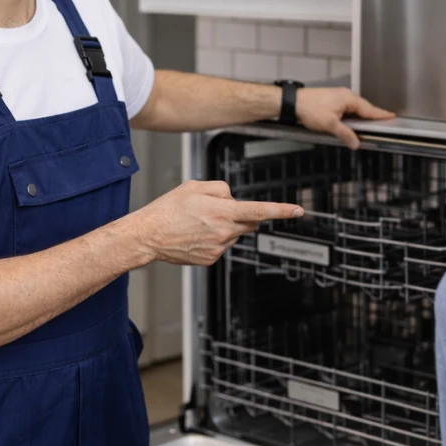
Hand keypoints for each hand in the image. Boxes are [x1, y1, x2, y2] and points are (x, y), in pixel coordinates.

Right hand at [126, 180, 302, 266]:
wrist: (148, 235)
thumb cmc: (168, 209)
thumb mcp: (194, 186)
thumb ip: (221, 188)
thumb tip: (232, 199)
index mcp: (223, 212)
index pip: (260, 211)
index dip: (281, 210)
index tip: (297, 210)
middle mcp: (224, 231)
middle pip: (248, 222)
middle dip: (241, 215)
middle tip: (216, 210)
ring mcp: (218, 248)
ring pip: (234, 234)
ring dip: (225, 227)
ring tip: (198, 223)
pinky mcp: (210, 259)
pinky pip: (221, 246)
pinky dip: (214, 239)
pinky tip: (195, 235)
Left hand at [295, 87, 393, 149]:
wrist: (293, 102)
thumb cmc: (309, 108)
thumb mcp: (329, 125)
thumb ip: (345, 134)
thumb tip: (356, 142)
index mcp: (348, 99)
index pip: (369, 109)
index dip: (380, 114)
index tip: (391, 115)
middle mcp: (345, 95)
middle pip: (364, 107)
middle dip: (373, 115)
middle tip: (384, 120)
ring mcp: (338, 96)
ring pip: (355, 107)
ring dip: (361, 115)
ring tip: (369, 123)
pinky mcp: (332, 99)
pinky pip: (348, 107)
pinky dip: (352, 114)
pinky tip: (351, 121)